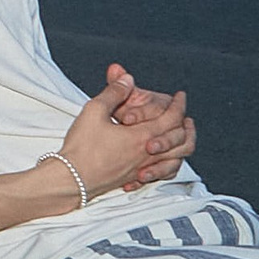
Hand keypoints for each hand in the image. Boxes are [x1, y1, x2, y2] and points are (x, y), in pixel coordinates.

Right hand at [54, 71, 188, 204]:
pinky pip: (162, 173)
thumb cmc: (82, 148)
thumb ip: (113, 93)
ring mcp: (142, 168)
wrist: (72, 179)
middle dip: (186, 125)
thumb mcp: (94, 111)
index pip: (172, 118)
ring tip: (180, 137)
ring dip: (182, 145)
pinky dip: (169, 164)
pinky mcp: (134, 178)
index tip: (180, 96)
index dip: (179, 105)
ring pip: (176, 158)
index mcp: (142, 136)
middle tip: (184, 115)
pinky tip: (163, 161)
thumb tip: (126, 79)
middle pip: (181, 140)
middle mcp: (148, 154)